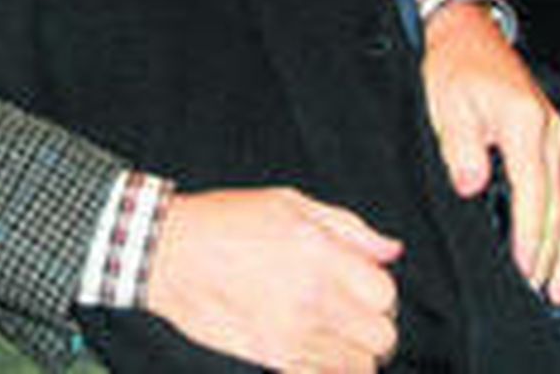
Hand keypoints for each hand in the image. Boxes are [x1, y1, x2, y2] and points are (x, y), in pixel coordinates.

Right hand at [145, 187, 400, 369]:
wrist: (170, 253)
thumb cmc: (225, 221)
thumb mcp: (289, 203)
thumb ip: (347, 227)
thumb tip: (390, 249)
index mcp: (320, 254)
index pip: (386, 294)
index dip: (379, 288)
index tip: (362, 283)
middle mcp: (313, 298)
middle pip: (382, 337)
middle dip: (374, 324)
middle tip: (353, 310)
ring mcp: (293, 334)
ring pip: (360, 367)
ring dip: (355, 351)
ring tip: (334, 332)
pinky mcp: (272, 358)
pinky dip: (328, 369)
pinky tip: (314, 347)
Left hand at [421, 3, 559, 305]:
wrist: (465, 32)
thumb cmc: (452, 67)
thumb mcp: (444, 104)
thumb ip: (460, 147)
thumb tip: (472, 187)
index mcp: (524, 124)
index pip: (535, 195)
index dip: (532, 238)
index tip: (526, 272)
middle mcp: (550, 132)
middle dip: (556, 255)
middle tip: (544, 294)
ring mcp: (558, 136)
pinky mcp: (555, 139)